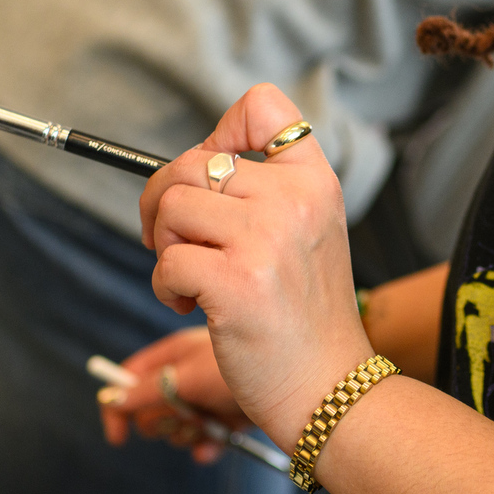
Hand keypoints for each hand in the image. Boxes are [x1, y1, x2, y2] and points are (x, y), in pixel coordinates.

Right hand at [99, 326, 245, 464]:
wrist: (308, 393)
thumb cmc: (253, 367)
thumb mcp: (191, 377)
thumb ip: (148, 389)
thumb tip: (111, 400)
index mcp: (178, 351)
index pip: (132, 376)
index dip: (119, 405)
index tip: (119, 438)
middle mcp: (192, 371)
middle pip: (152, 406)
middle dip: (163, 421)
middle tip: (187, 417)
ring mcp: (211, 394)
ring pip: (177, 425)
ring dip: (187, 433)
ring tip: (210, 426)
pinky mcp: (230, 414)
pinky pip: (204, 437)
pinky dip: (208, 444)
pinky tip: (218, 444)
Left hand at [141, 83, 371, 448]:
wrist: (330, 388)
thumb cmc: (306, 316)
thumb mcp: (311, 232)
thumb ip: (266, 190)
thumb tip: (188, 166)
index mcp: (315, 182)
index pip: (264, 106)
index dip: (222, 129)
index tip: (213, 172)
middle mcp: (293, 201)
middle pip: (191, 161)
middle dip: (163, 202)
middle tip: (173, 241)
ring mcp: (265, 240)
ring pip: (171, 206)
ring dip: (164, 247)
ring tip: (191, 280)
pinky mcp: (235, 283)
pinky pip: (165, 261)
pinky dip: (165, 287)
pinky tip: (193, 307)